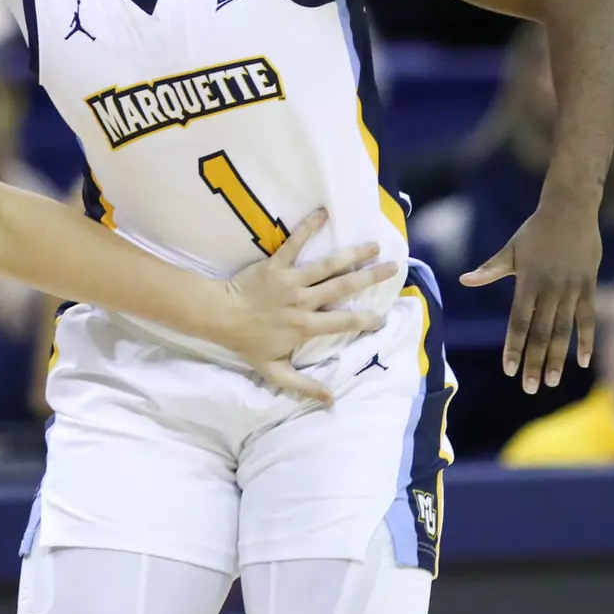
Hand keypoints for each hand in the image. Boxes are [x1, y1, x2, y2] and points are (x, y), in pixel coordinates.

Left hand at [208, 210, 398, 405]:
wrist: (220, 317)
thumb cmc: (247, 343)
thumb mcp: (274, 371)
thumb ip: (303, 385)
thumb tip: (331, 400)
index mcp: (306, 326)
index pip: (344, 322)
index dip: (366, 320)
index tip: (384, 317)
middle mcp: (304, 301)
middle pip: (343, 287)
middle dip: (370, 277)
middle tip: (393, 268)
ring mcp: (291, 280)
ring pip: (326, 265)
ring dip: (351, 253)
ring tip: (372, 244)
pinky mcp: (275, 264)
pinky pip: (293, 243)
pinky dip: (307, 227)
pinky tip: (323, 212)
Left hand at [461, 200, 600, 393]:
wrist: (570, 209)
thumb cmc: (535, 231)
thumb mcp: (511, 249)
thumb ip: (490, 269)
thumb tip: (464, 280)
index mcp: (527, 282)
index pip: (518, 322)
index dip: (514, 347)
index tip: (510, 370)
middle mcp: (550, 289)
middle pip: (541, 332)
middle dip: (535, 362)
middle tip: (531, 388)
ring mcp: (571, 288)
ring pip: (564, 330)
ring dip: (558, 358)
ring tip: (552, 381)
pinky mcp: (589, 285)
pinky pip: (588, 318)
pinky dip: (586, 340)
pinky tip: (584, 362)